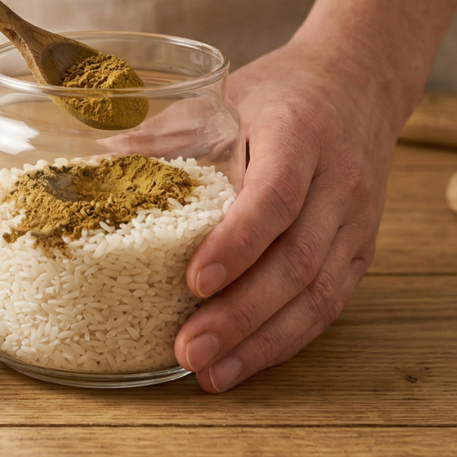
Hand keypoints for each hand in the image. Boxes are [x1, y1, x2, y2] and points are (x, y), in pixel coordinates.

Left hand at [173, 35, 409, 392]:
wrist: (358, 83)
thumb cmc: (279, 93)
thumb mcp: (223, 95)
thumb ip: (165, 135)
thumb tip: (95, 164)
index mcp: (300, 135)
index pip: (275, 197)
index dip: (238, 243)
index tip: (194, 281)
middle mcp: (339, 182)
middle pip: (297, 259)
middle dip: (241, 313)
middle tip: (189, 348)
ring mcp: (357, 222)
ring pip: (318, 294)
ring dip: (263, 342)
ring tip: (211, 373)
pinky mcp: (362, 251)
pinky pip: (329, 305)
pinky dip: (287, 340)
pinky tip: (246, 363)